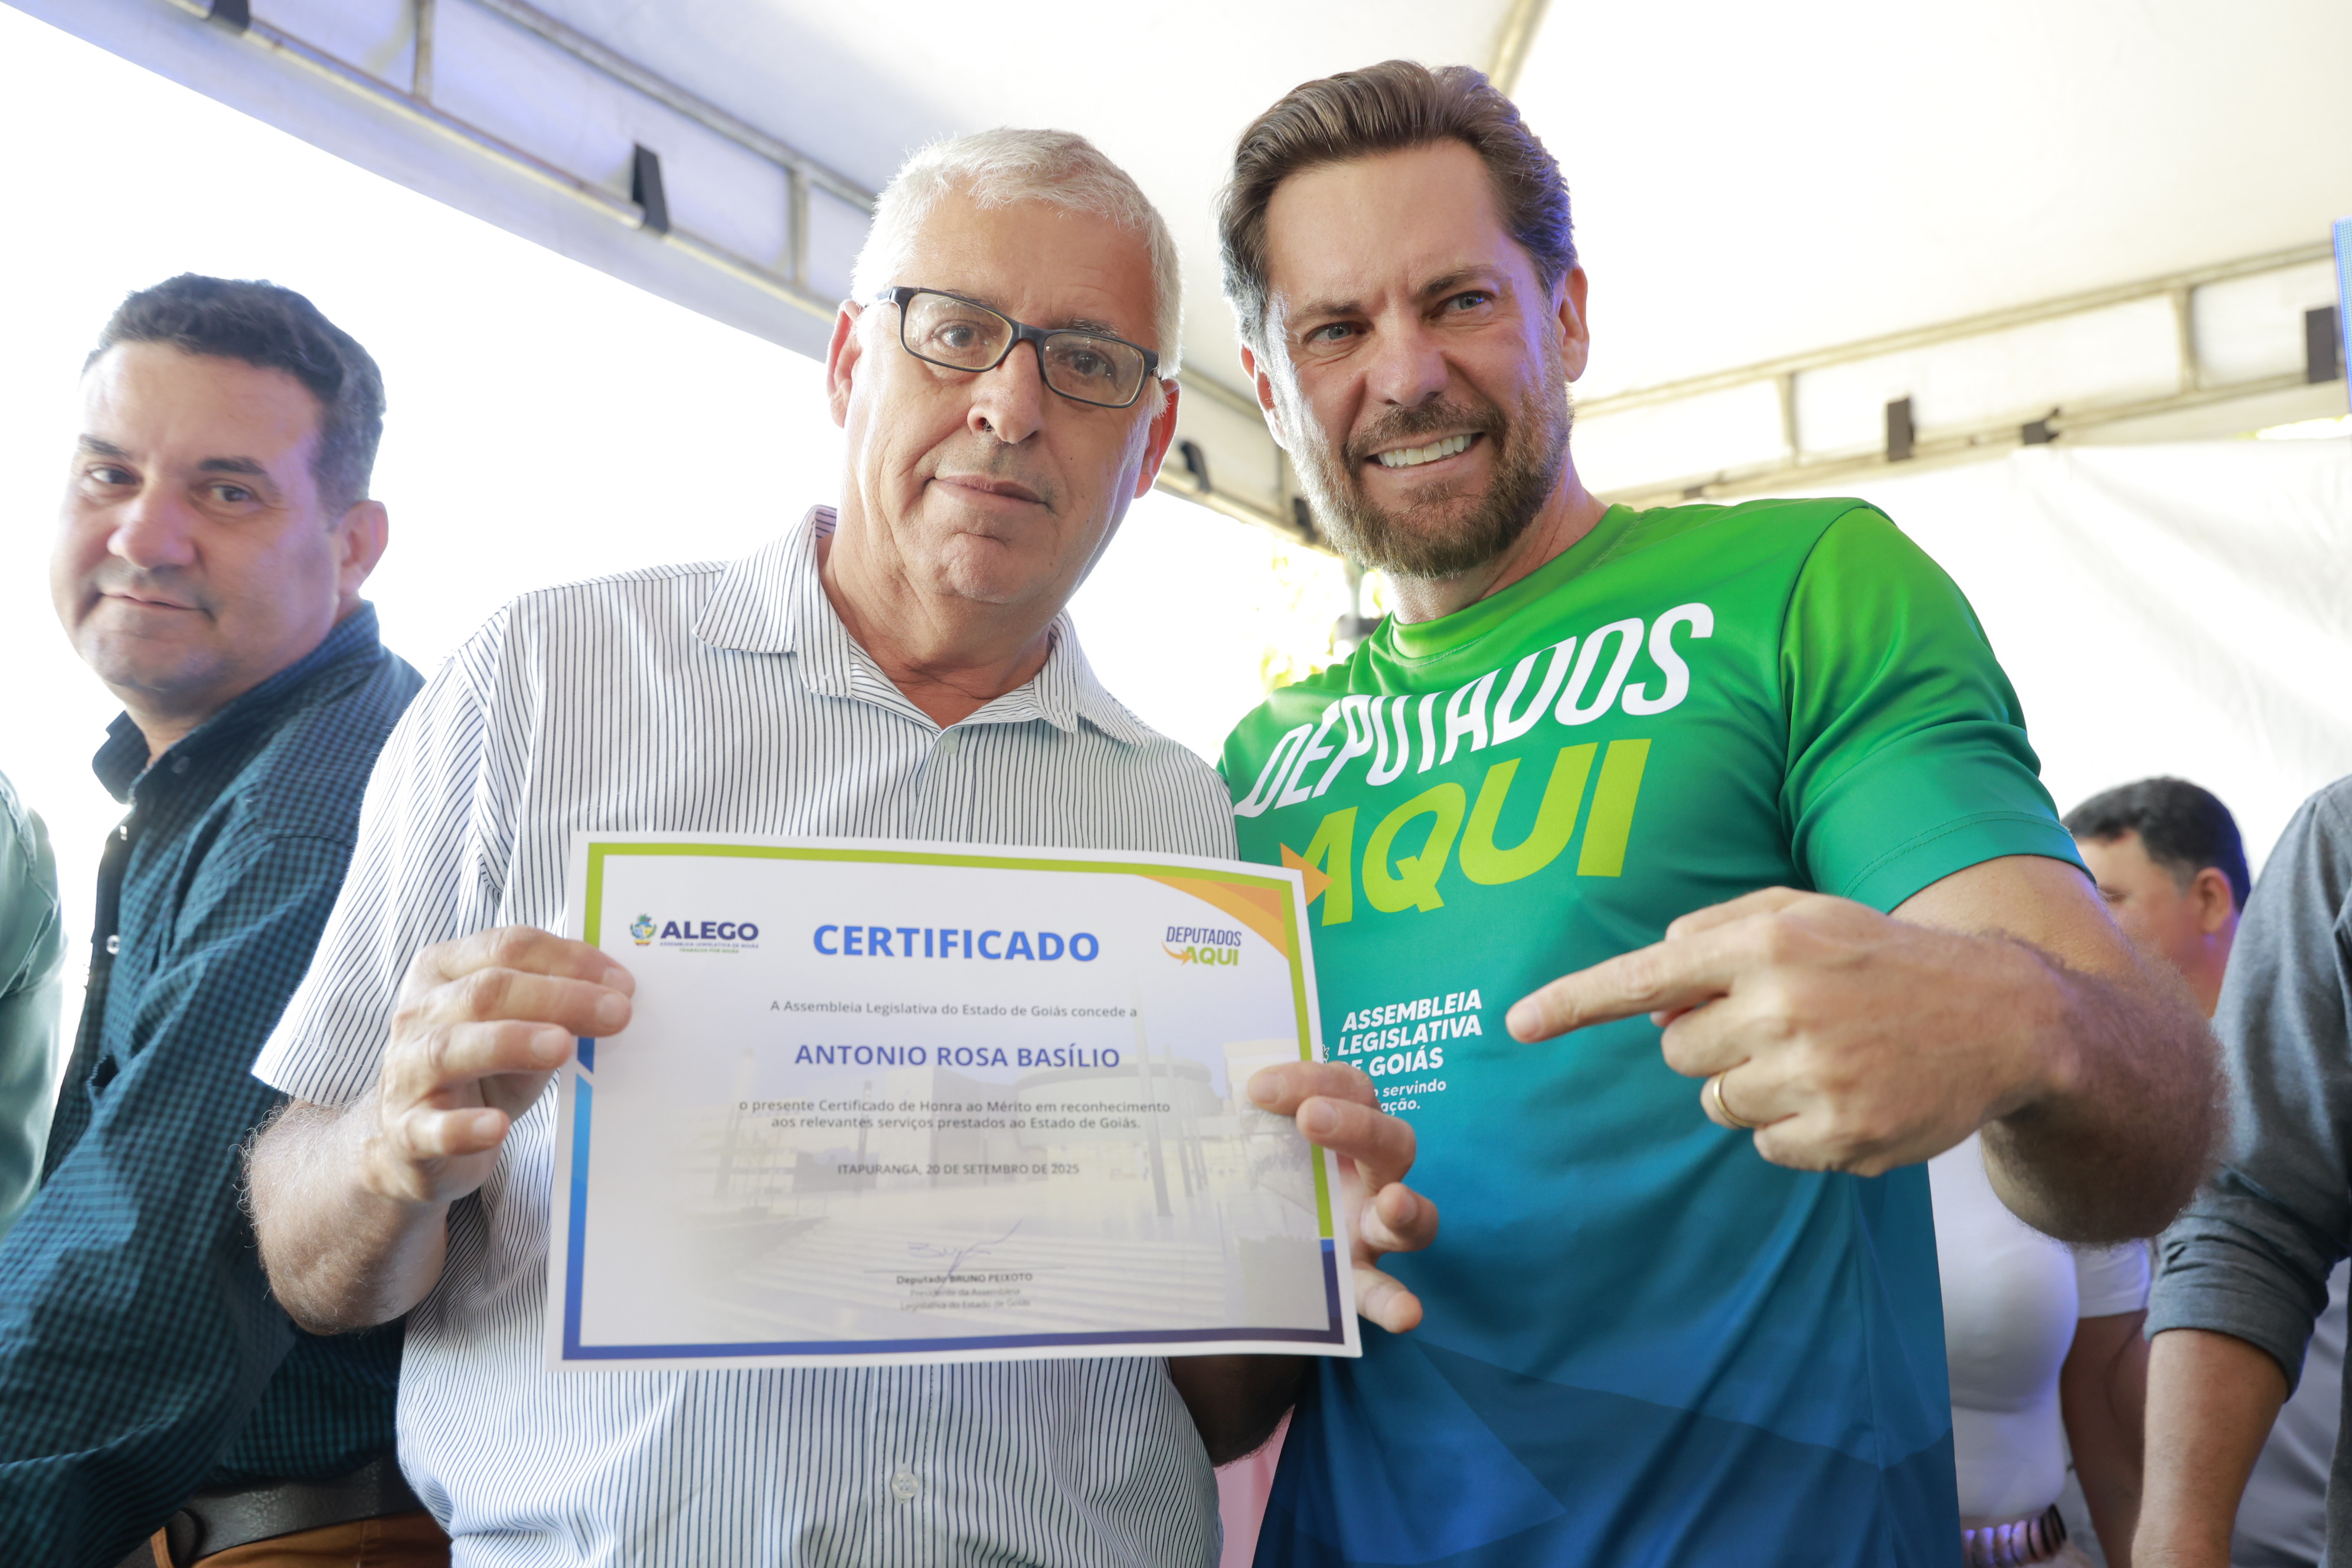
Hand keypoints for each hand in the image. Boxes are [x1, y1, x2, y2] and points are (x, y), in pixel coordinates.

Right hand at [361, 926, 633, 1206]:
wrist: (414, 1141)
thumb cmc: (480, 1070)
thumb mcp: (518, 1025)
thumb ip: (555, 1005)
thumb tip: (619, 993)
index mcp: (444, 970)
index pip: (508, 947)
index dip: (569, 959)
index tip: (623, 982)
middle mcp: (418, 1014)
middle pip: (487, 991)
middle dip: (558, 997)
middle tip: (617, 1012)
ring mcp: (405, 1072)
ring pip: (453, 1048)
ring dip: (512, 1042)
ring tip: (562, 1046)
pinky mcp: (407, 1132)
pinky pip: (432, 1128)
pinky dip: (464, 1128)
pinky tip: (497, 1128)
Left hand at [1247, 1061, 1437, 1331]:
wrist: (1252, 1244)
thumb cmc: (1259, 1173)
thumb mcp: (1248, 1141)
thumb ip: (1237, 1119)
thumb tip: (1196, 1093)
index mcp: (1349, 1130)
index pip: (1351, 1088)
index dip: (1315, 1078)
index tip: (1257, 1087)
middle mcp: (1371, 1177)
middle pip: (1392, 1141)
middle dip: (1357, 1124)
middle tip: (1310, 1117)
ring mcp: (1372, 1231)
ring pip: (1416, 1218)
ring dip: (1406, 1209)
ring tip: (1392, 1204)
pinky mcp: (1359, 1280)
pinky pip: (1383, 1291)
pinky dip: (1396, 1302)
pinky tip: (1405, 1314)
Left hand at [1504, 887, 2055, 1175]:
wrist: (2005, 1016)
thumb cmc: (1883, 958)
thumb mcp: (1806, 913)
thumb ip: (1718, 931)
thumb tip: (1654, 980)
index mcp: (1767, 943)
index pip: (1644, 976)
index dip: (1573, 1004)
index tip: (1516, 1024)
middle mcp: (1783, 1008)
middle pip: (1676, 1052)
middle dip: (1709, 1042)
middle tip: (1778, 1023)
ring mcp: (1813, 1078)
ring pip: (1717, 1102)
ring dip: (1751, 1085)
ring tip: (1821, 1055)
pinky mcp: (1842, 1136)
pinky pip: (1767, 1145)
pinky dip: (1795, 1127)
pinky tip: (1848, 1092)